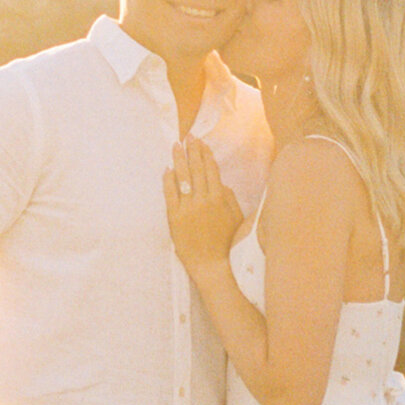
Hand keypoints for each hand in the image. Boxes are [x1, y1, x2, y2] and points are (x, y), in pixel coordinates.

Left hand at [163, 136, 243, 269]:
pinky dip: (168, 180)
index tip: (201, 143)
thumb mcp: (237, 219)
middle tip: (188, 137)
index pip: (211, 169)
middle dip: (192, 151)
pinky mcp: (175, 218)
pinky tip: (167, 170)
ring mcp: (187, 208)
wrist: (214, 267)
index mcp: (220, 198)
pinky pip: (169, 194)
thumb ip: (230, 198)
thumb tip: (222, 184)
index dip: (205, 154)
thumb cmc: (229, 244)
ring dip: (179, 159)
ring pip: (182, 177)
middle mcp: (203, 199)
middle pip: (196, 168)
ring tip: (176, 146)